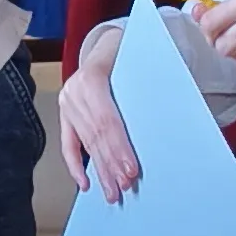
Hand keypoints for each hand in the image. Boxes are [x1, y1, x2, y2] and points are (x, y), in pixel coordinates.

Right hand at [58, 26, 138, 201]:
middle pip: (96, 136)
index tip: (131, 170)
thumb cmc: (131, 55)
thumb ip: (148, 89)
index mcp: (93, 76)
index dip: (119, 148)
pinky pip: (68, 144)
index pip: (107, 121)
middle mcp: (75, 90)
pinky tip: (87, 183)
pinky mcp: (65, 114)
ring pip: (86, 143)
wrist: (109, 43)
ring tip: (113, 192)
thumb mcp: (141, 63)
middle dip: (111, 165)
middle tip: (125, 187)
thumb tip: (171, 121)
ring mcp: (67, 103)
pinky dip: (76, 166)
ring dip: (100, 170)